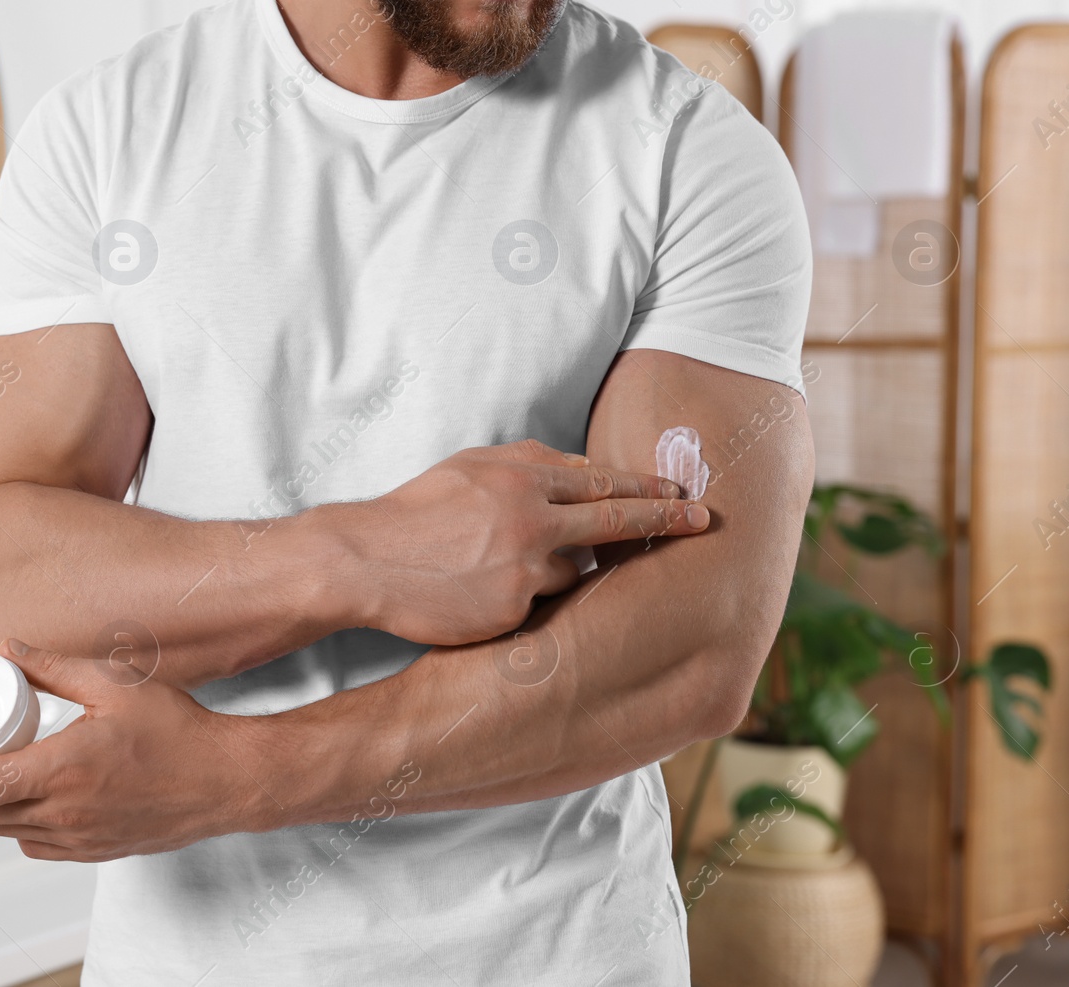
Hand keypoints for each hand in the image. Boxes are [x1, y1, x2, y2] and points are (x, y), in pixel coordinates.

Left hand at [0, 640, 270, 861]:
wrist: (226, 779)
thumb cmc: (181, 733)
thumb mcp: (114, 684)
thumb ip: (54, 666)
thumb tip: (6, 648)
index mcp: (61, 772)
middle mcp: (63, 813)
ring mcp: (78, 838)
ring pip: (2, 830)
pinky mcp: (94, 851)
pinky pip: (35, 844)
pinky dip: (14, 824)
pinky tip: (23, 798)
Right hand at [330, 438, 707, 645]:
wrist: (364, 560)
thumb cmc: (413, 514)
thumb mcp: (468, 469)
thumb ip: (524, 465)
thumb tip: (575, 468)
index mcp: (520, 474)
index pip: (601, 479)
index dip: (647, 487)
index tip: (682, 492)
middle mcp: (532, 512)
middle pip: (618, 516)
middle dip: (666, 517)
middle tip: (703, 520)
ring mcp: (526, 560)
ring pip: (579, 568)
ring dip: (570, 570)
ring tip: (524, 569)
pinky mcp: (515, 603)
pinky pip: (544, 602)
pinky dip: (533, 598)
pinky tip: (496, 595)